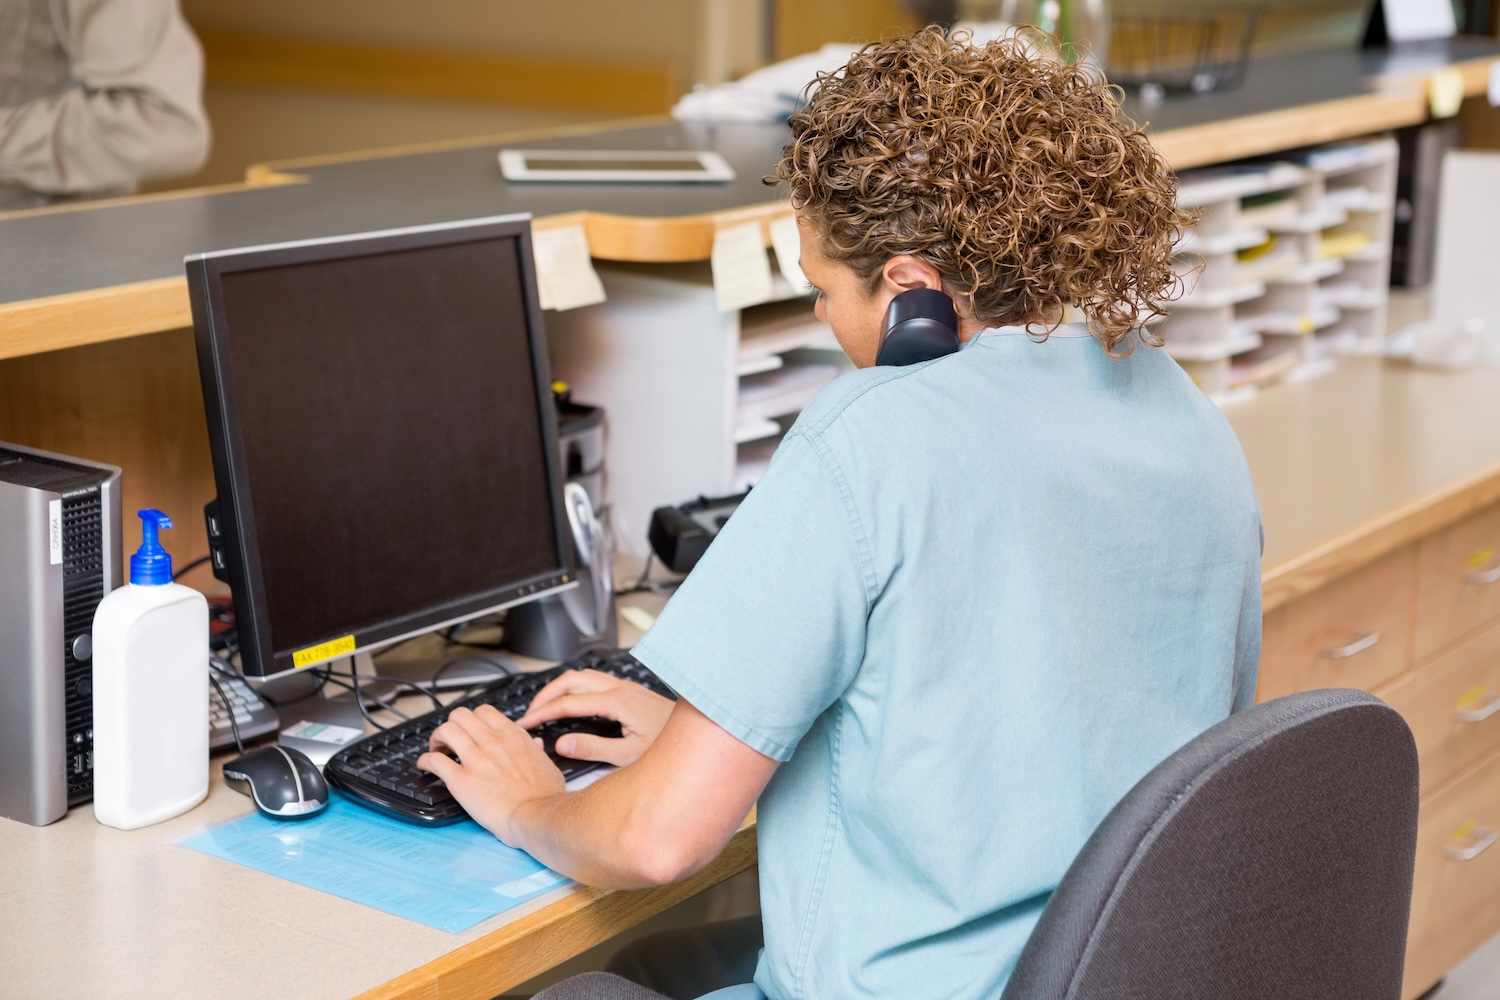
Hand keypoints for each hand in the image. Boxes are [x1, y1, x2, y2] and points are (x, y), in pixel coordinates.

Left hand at [417, 704, 564, 843]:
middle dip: (451, 725)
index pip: (484, 712)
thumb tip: (534, 743)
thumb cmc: (545, 796)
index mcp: (513, 736)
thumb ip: (536, 750)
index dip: (472, 720)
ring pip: (445, 730)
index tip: (469, 732)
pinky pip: (434, 761)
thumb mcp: (547, 764)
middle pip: (460, 715)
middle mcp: (493, 742)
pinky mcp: (461, 780)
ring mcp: (476, 759)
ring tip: (436, 749)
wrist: (537, 816)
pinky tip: (425, 766)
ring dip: (436, 739)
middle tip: (449, 740)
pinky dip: (425, 760)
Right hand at [516, 669, 673, 766]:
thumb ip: (593, 749)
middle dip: (545, 695)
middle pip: (570, 679)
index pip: (567, 702)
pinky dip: (574, 688)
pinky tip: (572, 703)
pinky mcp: (630, 691)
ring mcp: (625, 687)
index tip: (525, 724)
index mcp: (617, 702)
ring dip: (559, 688)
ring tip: (544, 707)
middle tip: (529, 714)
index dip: (542, 713)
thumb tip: (562, 743)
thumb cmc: (669, 748)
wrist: (699, 734)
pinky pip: (594, 681)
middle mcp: (620, 688)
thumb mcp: (629, 756)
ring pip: (582, 676)